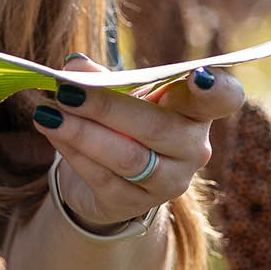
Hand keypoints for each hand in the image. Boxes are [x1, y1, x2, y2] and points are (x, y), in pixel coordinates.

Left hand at [26, 52, 246, 231]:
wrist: (109, 178)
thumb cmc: (124, 123)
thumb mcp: (119, 95)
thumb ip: (101, 78)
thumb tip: (74, 65)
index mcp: (196, 110)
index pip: (223, 99)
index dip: (217, 89)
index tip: (199, 77)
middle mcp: (193, 148)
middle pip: (156, 127)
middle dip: (106, 107)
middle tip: (65, 90)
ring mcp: (168, 181)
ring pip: (127, 157)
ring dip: (82, 133)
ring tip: (47, 114)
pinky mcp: (135, 204)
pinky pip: (103, 179)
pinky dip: (74, 153)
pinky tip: (51, 133)